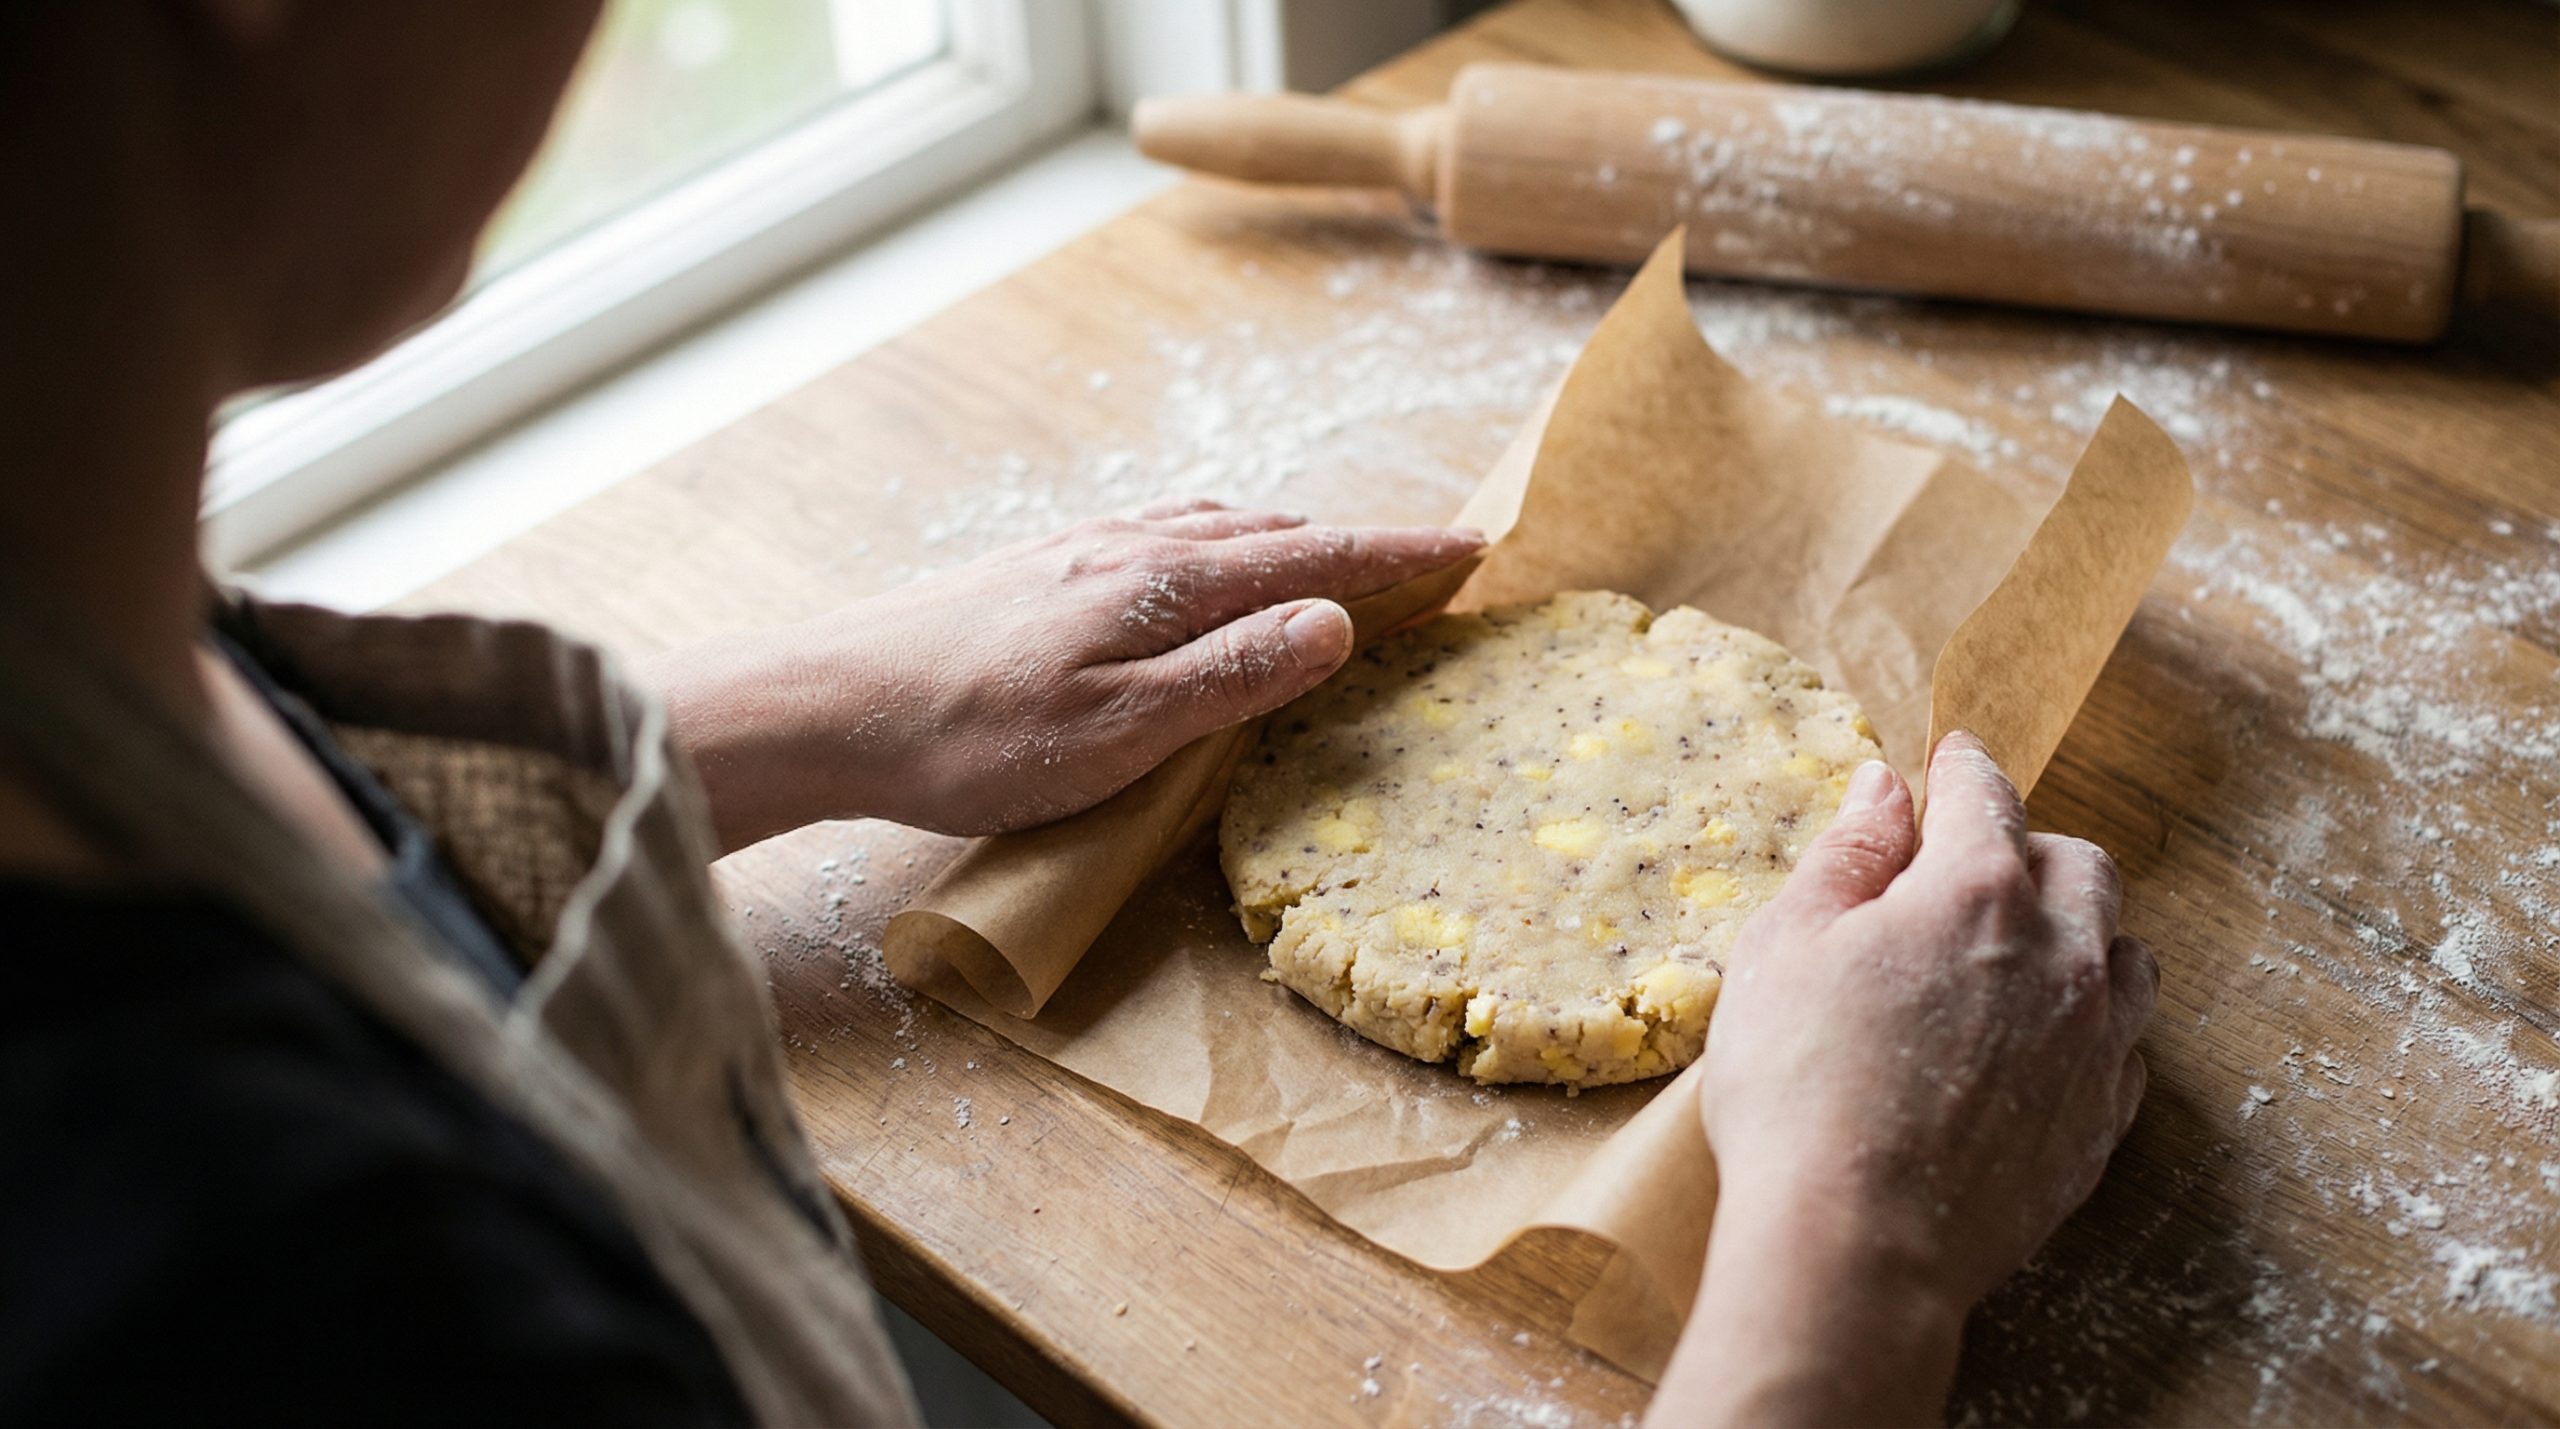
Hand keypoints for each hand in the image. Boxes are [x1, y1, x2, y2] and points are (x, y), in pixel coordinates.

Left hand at [647, 501, 1482, 850]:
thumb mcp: (1119, 729)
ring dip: (1289, 538)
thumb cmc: (971, 737)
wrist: (829, 703)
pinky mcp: (1040, 566)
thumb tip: (1335, 620)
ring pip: (1215, 526)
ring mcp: (1081, 548)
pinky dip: (1221, 542)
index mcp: (1165, 582)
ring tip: (1332, 561)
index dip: (1398, 555)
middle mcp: (1130, 545)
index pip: (1313, 556)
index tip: (1472, 545)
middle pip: (1274, 528)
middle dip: (1357, 542)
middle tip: (1425, 563)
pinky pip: (1163, 535)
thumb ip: (1231, 674)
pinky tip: (1201, 566)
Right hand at [1647, 731, 2155, 1427]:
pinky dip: (2092, 1024)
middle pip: (2078, 864)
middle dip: (2029, 847)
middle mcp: (2059, 952)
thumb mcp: (1784, 947)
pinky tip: (2043, 1042)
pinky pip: (2124, 1046)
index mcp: (1975, 891)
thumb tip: (1882, 788)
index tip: (1954, 754)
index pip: (1984, 795)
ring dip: (2081, 933)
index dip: (1964, 767)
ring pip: (2124, 951)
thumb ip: (1846, 857)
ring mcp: (2094, 1042)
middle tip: (1972, 866)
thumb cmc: (1799, 1088)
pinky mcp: (2101, 1123)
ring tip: (2023, 952)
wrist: (1858, 1243)